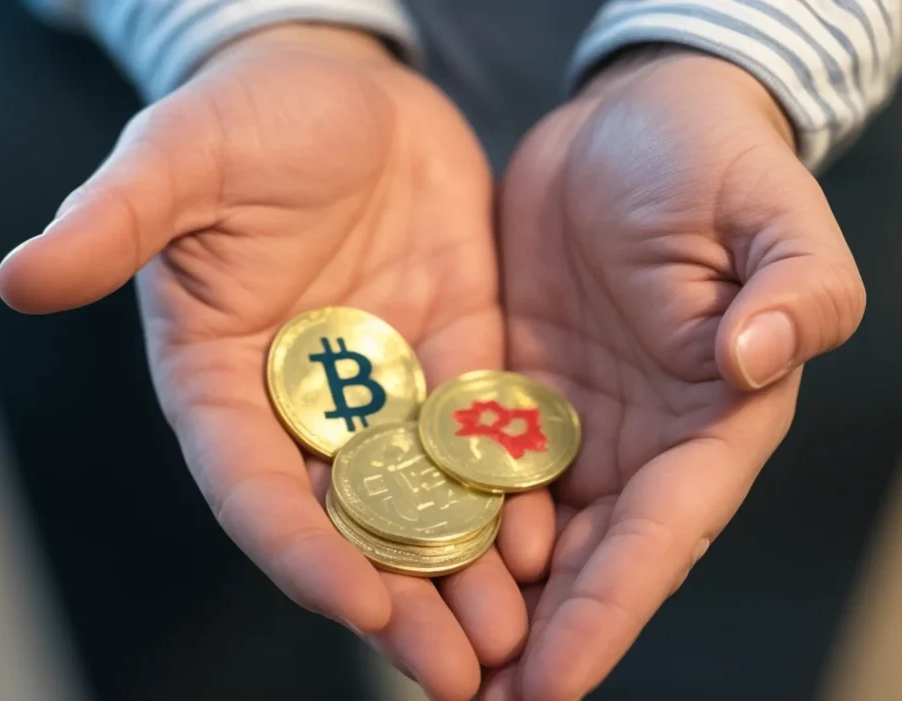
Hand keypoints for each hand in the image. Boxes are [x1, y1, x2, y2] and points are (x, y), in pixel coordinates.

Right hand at [0, 25, 544, 700]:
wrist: (344, 88)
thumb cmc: (247, 116)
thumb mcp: (180, 160)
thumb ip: (116, 222)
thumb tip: (22, 277)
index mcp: (222, 379)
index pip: (254, 488)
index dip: (300, 552)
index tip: (362, 608)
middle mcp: (306, 402)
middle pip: (346, 521)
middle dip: (398, 598)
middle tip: (455, 674)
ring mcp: (386, 384)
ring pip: (422, 496)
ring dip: (465, 569)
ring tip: (514, 637)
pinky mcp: (453, 354)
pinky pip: (482, 433)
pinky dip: (510, 488)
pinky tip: (549, 539)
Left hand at [484, 50, 865, 699]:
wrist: (630, 122)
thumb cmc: (713, 161)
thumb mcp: (770, 213)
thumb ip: (793, 290)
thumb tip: (754, 359)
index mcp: (707, 421)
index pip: (658, 537)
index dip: (609, 614)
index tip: (552, 683)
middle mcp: (631, 440)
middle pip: (580, 560)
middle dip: (530, 636)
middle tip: (468, 699)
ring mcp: (561, 418)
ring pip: (515, 527)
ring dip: (473, 592)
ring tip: (420, 651)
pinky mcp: (503, 385)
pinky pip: (464, 460)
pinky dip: (436, 509)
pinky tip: (389, 549)